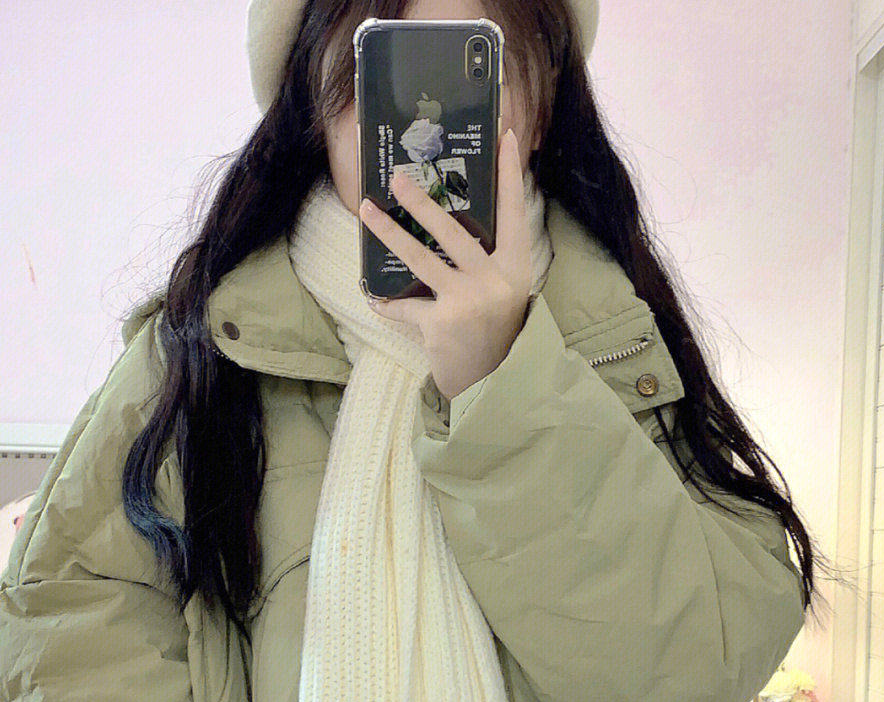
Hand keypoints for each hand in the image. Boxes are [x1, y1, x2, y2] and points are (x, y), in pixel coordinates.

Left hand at [358, 127, 531, 401]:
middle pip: (454, 230)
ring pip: (421, 258)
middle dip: (423, 202)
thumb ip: (490, 259)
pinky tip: (376, 298)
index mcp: (516, 267)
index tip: (506, 135)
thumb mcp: (506, 292)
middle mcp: (494, 280)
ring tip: (367, 211)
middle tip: (398, 176)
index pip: (514, 211)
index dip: (510, 174)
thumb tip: (451, 220)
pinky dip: (389, 305)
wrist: (493, 383)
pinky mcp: (442, 324)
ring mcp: (467, 302)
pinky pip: (406, 306)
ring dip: (390, 232)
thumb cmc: (496, 333)